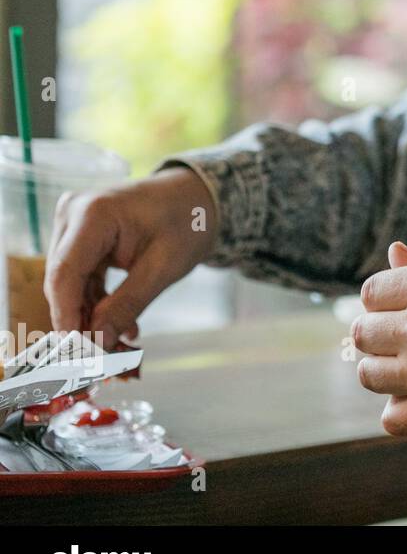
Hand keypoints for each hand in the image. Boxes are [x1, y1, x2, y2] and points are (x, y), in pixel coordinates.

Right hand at [44, 166, 217, 347]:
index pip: (65, 272)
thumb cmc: (188, 221)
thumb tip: (98, 342)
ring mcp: (74, 225)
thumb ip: (129, 303)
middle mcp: (74, 214)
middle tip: (104, 357)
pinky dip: (98, 303)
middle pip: (63, 280)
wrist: (197, 197)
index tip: (76, 350)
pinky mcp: (81, 238)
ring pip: (70, 284)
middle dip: (81, 321)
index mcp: (94, 213)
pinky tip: (121, 326)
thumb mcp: (164, 267)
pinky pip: (81, 278)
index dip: (66, 314)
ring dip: (91, 317)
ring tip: (119, 345)